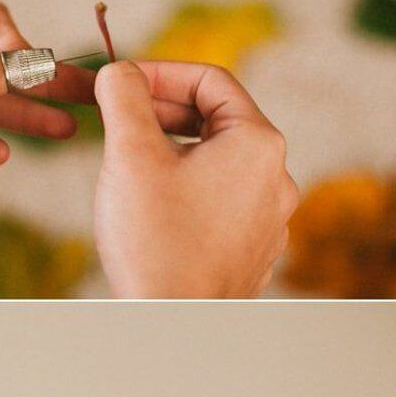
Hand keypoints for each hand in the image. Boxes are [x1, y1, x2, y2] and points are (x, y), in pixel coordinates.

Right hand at [93, 59, 297, 297]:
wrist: (173, 325)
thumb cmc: (156, 242)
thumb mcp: (131, 153)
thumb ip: (125, 96)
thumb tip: (119, 70)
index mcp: (258, 143)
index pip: (211, 81)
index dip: (161, 73)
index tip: (122, 81)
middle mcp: (276, 178)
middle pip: (217, 120)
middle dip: (163, 113)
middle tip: (118, 119)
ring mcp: (269, 217)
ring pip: (217, 162)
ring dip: (173, 151)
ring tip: (130, 164)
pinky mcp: (254, 249)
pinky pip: (221, 200)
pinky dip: (187, 189)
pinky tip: (152, 206)